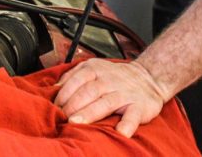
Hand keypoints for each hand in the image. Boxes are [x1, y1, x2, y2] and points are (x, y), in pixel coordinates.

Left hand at [54, 59, 168, 137]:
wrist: (148, 77)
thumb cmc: (114, 77)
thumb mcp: (93, 68)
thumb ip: (73, 76)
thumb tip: (54, 89)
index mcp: (95, 70)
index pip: (76, 80)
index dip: (63, 95)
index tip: (54, 109)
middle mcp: (109, 80)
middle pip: (88, 91)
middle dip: (73, 105)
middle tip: (62, 119)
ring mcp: (124, 93)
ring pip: (106, 102)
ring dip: (90, 113)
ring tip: (77, 123)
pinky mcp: (139, 107)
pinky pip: (133, 116)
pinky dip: (127, 125)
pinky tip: (120, 133)